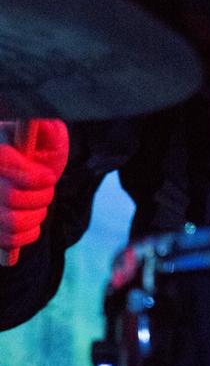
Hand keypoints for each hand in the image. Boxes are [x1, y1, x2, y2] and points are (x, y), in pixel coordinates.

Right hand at [0, 120, 68, 256]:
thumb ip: (48, 130)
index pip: (2, 160)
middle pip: (11, 197)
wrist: (34, 175)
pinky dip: (29, 231)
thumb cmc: (39, 151)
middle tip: (48, 187)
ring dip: (37, 213)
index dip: (28, 175)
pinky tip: (30, 218)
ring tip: (40, 201)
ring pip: (12, 221)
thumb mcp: (48, 135)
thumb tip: (46, 125)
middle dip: (40, 195)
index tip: (48, 177)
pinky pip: (11, 240)